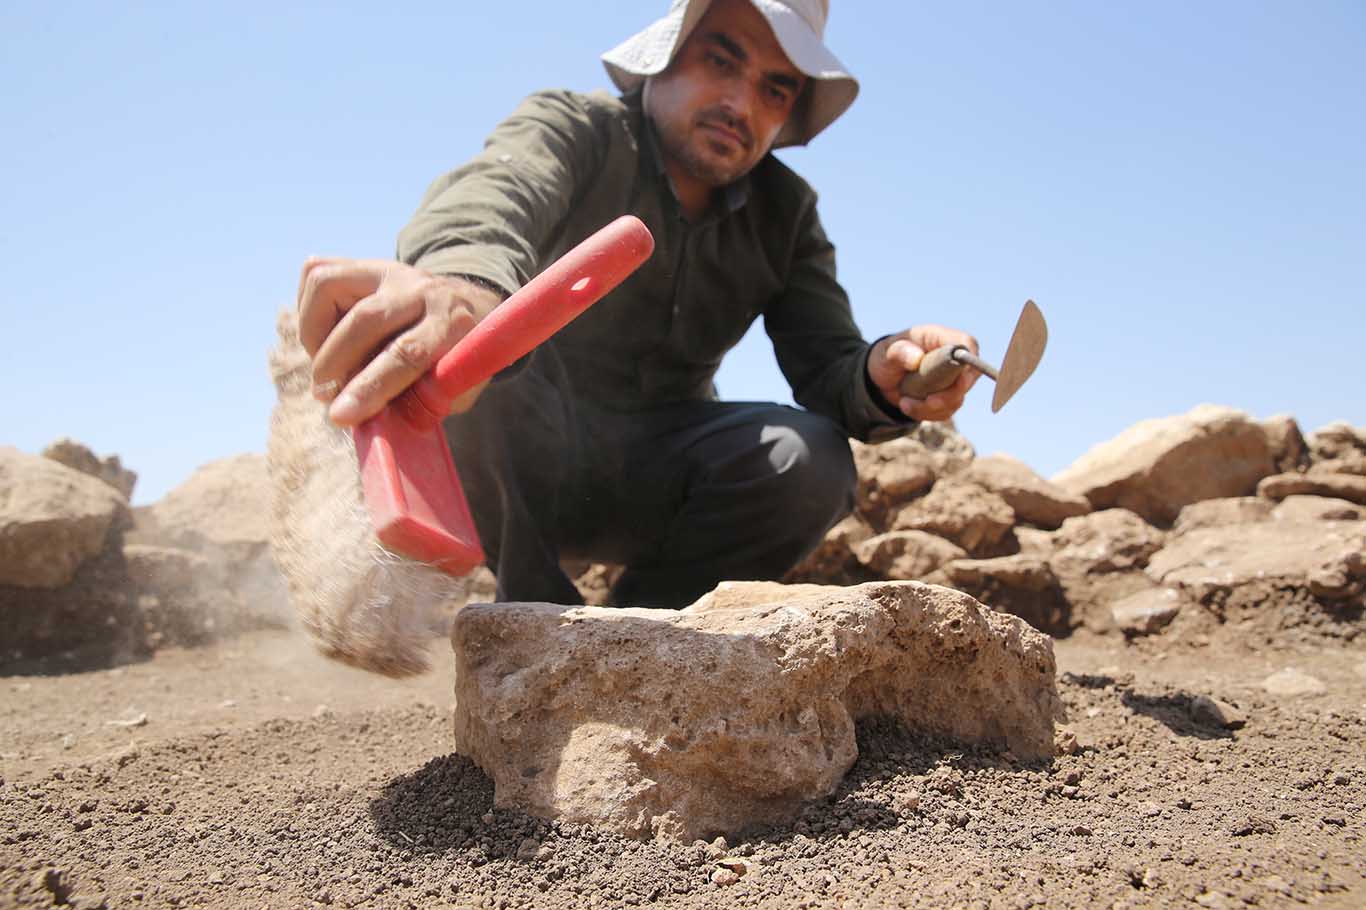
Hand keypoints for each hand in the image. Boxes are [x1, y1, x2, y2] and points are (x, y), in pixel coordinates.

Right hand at [295, 258, 502, 425]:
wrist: (462, 310)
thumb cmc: (450, 362)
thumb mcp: (451, 389)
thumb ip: (414, 405)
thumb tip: (361, 418)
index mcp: (454, 324)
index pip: (407, 353)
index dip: (370, 387)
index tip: (340, 416)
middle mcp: (422, 289)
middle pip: (365, 320)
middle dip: (333, 366)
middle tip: (327, 397)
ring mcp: (389, 270)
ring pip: (327, 285)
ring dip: (314, 334)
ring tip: (328, 365)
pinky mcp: (362, 263)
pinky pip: (315, 273)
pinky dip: (309, 311)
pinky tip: (327, 336)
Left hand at [867, 324, 980, 421]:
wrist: (880, 378)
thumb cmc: (886, 357)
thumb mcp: (886, 352)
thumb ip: (899, 352)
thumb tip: (917, 358)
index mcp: (939, 338)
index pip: (967, 344)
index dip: (969, 362)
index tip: (959, 381)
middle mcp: (950, 358)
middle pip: (968, 377)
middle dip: (949, 395)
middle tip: (928, 401)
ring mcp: (950, 379)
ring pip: (956, 399)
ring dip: (931, 407)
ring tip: (904, 402)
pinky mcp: (945, 397)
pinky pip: (945, 411)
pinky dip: (927, 414)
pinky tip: (907, 406)